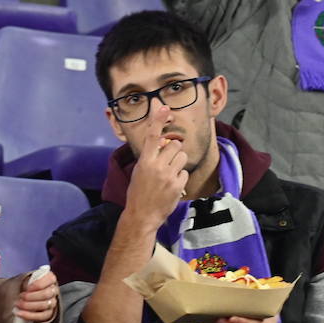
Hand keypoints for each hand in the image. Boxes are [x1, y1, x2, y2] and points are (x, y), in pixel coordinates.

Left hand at [14, 268, 59, 322]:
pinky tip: (19, 313)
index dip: (38, 284)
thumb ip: (29, 279)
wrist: (29, 296)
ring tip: (17, 304)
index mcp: (51, 278)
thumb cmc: (29, 285)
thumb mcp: (29, 279)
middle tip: (20, 296)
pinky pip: (42, 316)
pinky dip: (29, 315)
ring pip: (44, 305)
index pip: (50, 279)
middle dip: (31, 296)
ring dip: (29, 306)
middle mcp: (54, 290)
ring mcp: (53, 303)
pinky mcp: (49, 313)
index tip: (27, 288)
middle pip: (46, 294)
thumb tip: (20, 281)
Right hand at [126, 104, 188, 226]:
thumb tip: (164, 144)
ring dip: (178, 162)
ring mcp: (168, 176)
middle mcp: (157, 166)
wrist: (141, 215)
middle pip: (175, 145)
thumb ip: (151, 157)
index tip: (163, 106)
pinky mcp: (177, 185)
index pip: (152, 136)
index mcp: (144, 161)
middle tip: (167, 161)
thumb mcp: (139, 171)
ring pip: (182, 156)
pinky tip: (172, 185)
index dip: (158, 120)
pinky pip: (185, 172)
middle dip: (174, 150)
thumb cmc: (138, 192)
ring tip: (169, 173)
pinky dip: (180, 177)